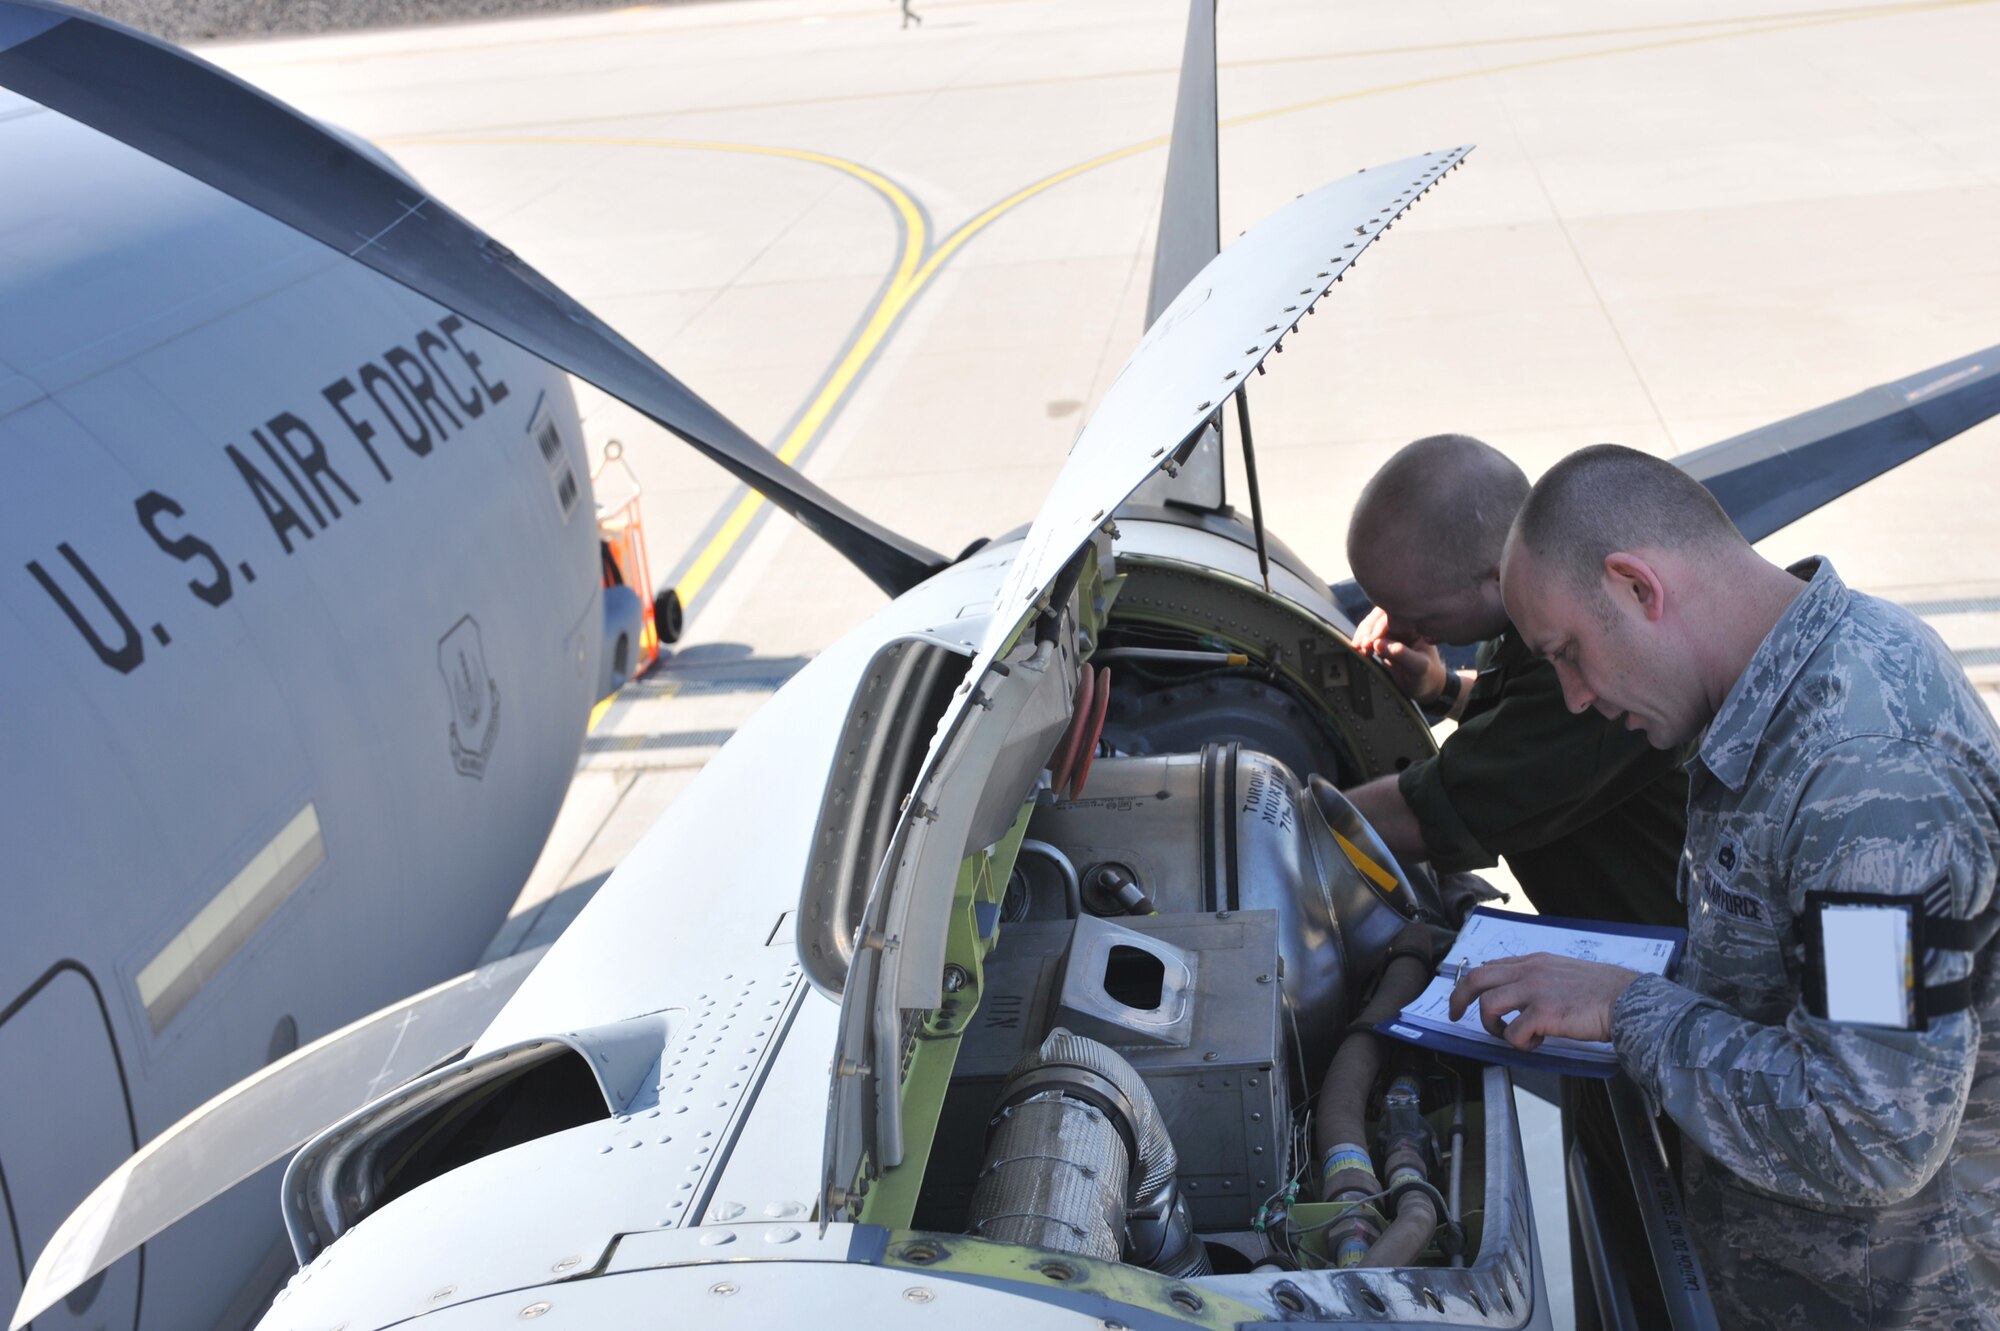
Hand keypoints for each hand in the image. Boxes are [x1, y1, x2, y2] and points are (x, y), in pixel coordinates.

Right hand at [1353, 607, 1445, 701]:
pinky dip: (1362, 641)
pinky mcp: (1383, 643)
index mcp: (1417, 626)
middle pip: (1380, 617)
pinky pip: (1369, 636)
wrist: (1426, 687)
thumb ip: (1402, 654)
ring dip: (1362, 634)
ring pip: (1372, 625)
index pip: (1395, 616)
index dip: (1380, 626)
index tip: (1373, 641)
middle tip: (1362, 644)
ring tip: (1358, 647)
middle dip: (1368, 628)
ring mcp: (1393, 634)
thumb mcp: (1419, 666)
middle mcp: (1404, 626)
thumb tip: (1378, 644)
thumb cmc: (1428, 676)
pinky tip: (1358, 649)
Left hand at [1447, 952, 1640, 1049]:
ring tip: (1511, 1035)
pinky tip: (1536, 1042)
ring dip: (1493, 1027)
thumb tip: (1518, 991)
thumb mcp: (1563, 972)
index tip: (1465, 997)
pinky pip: (1513, 1033)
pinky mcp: (1543, 1012)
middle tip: (1455, 1015)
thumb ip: (1539, 977)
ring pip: (1488, 1006)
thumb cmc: (1602, 991)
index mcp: (1534, 961)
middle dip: (1459, 998)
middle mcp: (1529, 971)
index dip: (1473, 983)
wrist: (1627, 999)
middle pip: (1476, 978)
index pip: (1491, 966)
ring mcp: (1534, 990)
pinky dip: (1519, 1043)